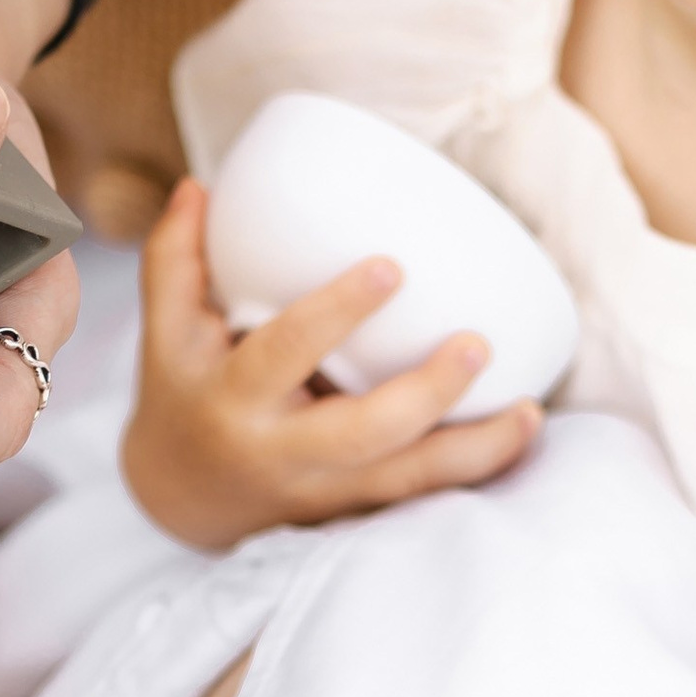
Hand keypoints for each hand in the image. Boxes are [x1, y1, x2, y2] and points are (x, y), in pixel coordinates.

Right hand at [120, 176, 540, 547]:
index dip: (336, 313)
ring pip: (408, 481)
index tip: (391, 268)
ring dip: (475, 449)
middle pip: (362, 433)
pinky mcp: (357, 511)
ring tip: (529, 410)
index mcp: (235, 399)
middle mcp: (283, 454)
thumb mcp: (166, 332)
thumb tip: (198, 185)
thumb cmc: (184, 394)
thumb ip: (176, 259)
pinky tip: (521, 437)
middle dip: (426, 393)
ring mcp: (326, 492)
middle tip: (478, 343)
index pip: (285, 352)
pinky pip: (424, 498)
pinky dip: (476, 471)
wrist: (181, 500)